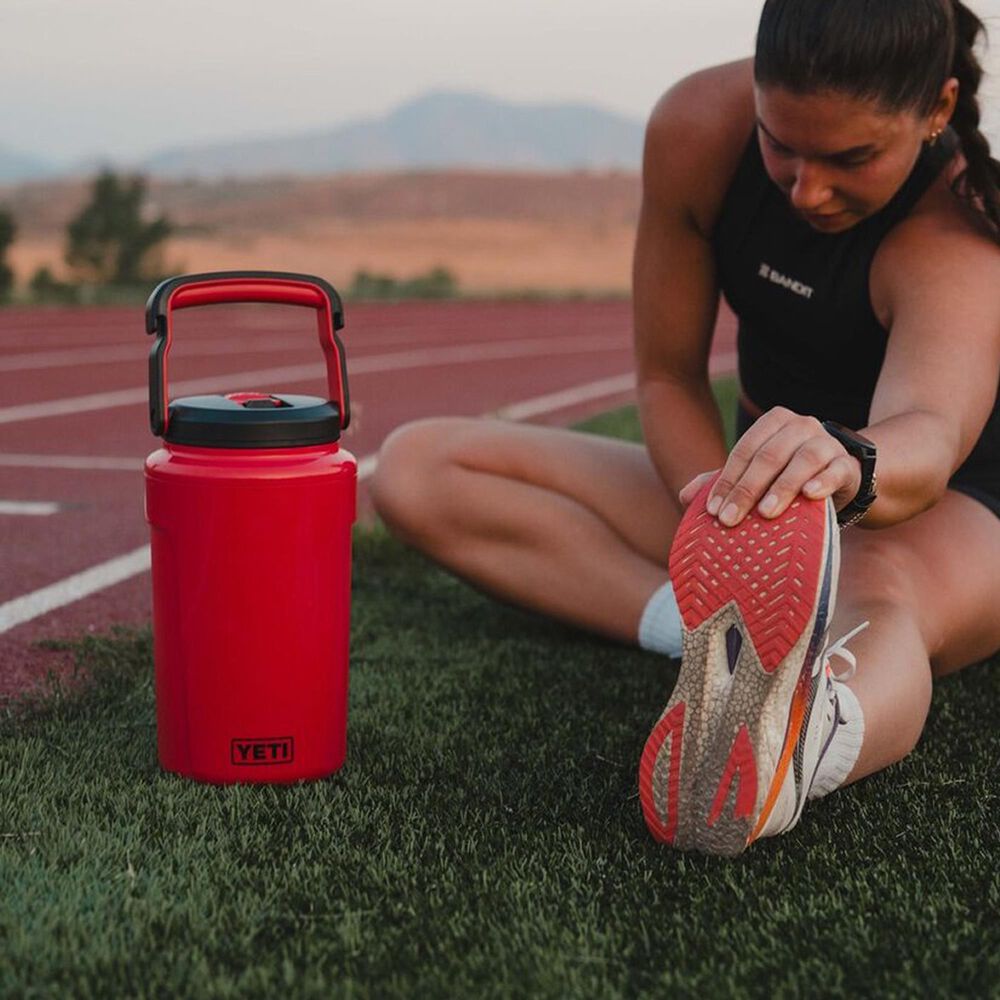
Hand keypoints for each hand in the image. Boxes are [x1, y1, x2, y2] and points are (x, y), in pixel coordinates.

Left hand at [681, 407, 861, 525]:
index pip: (744, 451)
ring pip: (803, 461)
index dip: (726, 481)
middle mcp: (801, 426)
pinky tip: (810, 496)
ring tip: (765, 513)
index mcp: (773, 422)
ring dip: (782, 488)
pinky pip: (836, 470)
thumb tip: (685, 495)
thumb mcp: (754, 475)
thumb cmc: (787, 475)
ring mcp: (827, 442)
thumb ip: (723, 480)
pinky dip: (823, 482)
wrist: (837, 477)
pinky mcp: (848, 464)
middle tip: (730, 519)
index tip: (712, 510)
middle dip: (746, 489)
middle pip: (769, 456)